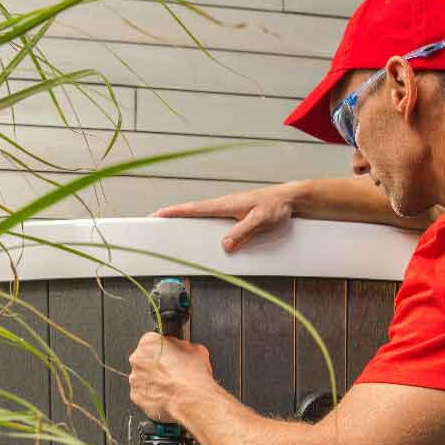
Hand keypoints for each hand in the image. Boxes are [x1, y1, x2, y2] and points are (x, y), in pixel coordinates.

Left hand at [128, 332, 214, 422]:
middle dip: (157, 365)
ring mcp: (135, 379)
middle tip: (172, 371)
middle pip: (145, 359)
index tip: (171, 355)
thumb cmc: (192, 376)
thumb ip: (183, 347)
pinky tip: (167, 396)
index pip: (154, 341)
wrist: (191, 399)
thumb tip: (184, 350)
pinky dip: (152, 395)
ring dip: (154, 380)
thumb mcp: (196, 350)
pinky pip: (143, 394)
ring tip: (171, 385)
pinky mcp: (136, 396)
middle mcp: (138, 359)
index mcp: (149, 342)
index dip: (165, 349)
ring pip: (143, 377)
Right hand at [151, 182, 300, 252]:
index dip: (175, 212)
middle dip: (173, 216)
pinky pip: (213, 220)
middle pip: (192, 211)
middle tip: (154, 222)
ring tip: (170, 229)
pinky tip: (198, 232)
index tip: (157, 215)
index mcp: (225, 204)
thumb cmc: (277, 206)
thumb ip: (243, 232)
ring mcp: (227, 210)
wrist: (290, 199)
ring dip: (186, 220)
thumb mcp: (262, 220)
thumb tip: (225, 245)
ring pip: (201, 216)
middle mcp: (223, 205)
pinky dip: (201, 223)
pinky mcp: (234, 215)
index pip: (194, 208)